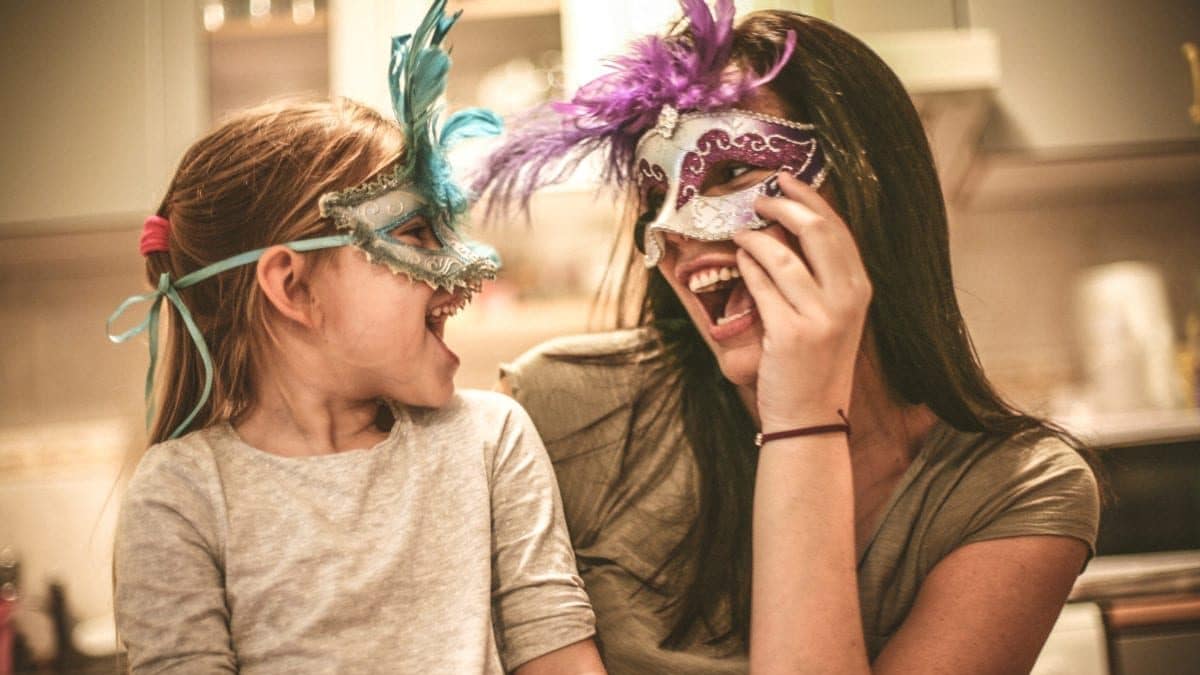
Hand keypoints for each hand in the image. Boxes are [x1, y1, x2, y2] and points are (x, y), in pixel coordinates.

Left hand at [731, 172, 871, 431]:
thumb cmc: (814, 363)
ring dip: (756, 237)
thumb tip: (787, 229)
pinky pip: (762, 286)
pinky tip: (739, 259)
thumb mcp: (832, 315)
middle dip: (784, 206)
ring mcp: (819, 317)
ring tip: (740, 232)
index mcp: (860, 290)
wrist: (809, 416)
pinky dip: (747, 266)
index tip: (786, 181)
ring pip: (783, 256)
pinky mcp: (789, 334)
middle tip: (759, 197)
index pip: (838, 229)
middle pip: (817, 231)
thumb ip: (820, 276)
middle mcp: (846, 300)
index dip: (810, 199)